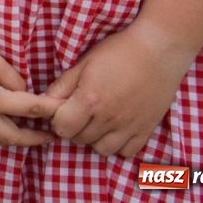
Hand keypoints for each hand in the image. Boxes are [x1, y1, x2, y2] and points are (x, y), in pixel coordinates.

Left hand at [45, 22, 195, 157]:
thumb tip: (45, 102)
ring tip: (98, 121)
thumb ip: (63, 85)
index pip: (62, 128)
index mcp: (90, 100)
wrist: (157, 50)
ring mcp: (129, 127)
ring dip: (95, 139)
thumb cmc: (117, 52)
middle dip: (74, 128)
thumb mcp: (84, 63)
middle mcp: (109, 118)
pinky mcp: (146, 130)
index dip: (58, 120)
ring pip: (102, 150)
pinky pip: (127, 152)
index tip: (63, 110)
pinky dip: (119, 145)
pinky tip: (116, 128)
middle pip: (80, 140)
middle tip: (80, 113)